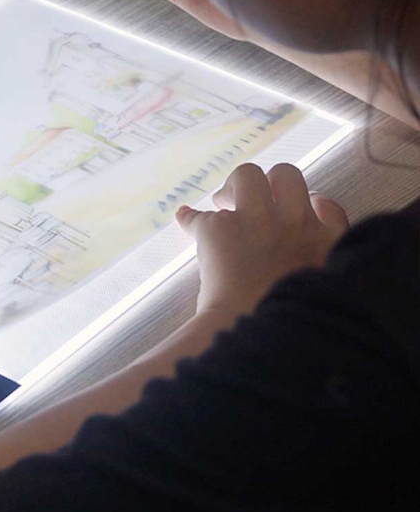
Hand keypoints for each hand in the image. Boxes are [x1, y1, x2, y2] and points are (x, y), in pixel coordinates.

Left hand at [175, 163, 348, 317]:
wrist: (254, 336)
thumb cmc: (291, 322)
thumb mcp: (327, 290)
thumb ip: (324, 261)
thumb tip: (315, 223)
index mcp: (325, 242)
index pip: (325, 204)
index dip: (308, 202)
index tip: (296, 209)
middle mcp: (293, 223)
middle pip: (285, 174)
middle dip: (268, 182)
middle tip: (251, 204)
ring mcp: (255, 222)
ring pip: (246, 175)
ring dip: (232, 186)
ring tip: (221, 205)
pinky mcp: (217, 230)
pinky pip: (197, 215)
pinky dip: (189, 218)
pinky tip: (184, 218)